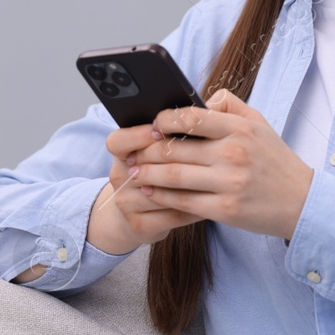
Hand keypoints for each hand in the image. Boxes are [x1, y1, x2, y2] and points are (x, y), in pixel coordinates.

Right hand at [103, 124, 206, 245]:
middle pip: (143, 167)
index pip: (118, 141)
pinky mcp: (139, 224)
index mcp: (122, 153)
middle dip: (174, 161)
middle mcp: (119, 177)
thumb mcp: (155, 148)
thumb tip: (205, 109)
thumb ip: (173, 128)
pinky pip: (172, 213)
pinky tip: (211, 200)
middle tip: (205, 155)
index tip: (161, 131)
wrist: (138, 214)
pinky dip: (194, 208)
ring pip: (161, 192)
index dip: (139, 135)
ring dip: (190, 186)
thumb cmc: (157, 171)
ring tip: (215, 178)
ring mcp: (126, 203)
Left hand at [123, 88, 314, 241]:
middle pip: (174, 149)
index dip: (163, 120)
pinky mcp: (225, 209)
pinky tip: (151, 192)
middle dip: (145, 151)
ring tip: (133, 172)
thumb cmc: (275, 161)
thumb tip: (202, 97)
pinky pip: (183, 201)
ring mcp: (229, 182)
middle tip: (129, 152)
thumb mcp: (260, 124)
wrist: (302, 201)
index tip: (151, 124)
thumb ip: (231, 106)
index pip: (191, 117)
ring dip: (147, 174)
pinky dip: (162, 196)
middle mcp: (233, 153)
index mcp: (239, 128)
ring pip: (173, 176)